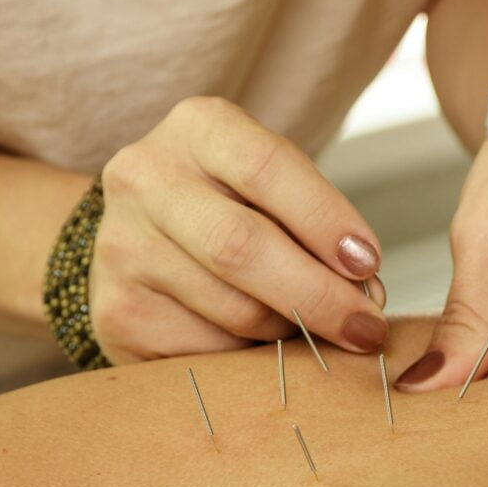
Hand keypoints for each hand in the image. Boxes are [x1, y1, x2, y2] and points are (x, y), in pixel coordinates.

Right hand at [91, 96, 386, 363]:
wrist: (136, 236)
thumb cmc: (232, 206)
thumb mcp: (272, 187)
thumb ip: (317, 227)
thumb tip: (364, 298)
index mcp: (199, 129)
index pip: (267, 168)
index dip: (324, 220)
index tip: (368, 264)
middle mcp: (147, 179)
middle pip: (241, 246)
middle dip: (318, 296)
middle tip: (366, 327)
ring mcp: (123, 247)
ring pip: (231, 309)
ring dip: (292, 332)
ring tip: (316, 331)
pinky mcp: (119, 313)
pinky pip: (208, 351)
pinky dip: (252, 357)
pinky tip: (263, 345)